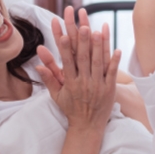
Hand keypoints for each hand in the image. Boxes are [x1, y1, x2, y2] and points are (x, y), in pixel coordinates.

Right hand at [36, 10, 120, 130]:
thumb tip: (37, 65)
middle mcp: (84, 83)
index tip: (63, 35)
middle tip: (83, 26)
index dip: (65, 49)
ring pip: (98, 63)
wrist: (87, 126)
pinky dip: (114, 62)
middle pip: (83, 59)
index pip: (67, 63)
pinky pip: (112, 73)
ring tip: (99, 31)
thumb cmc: (71, 109)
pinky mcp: (109, 90)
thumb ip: (48, 78)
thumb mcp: (57, 95)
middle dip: (83, 42)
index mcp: (70, 83)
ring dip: (99, 47)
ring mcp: (97, 86)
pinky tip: (117, 49)